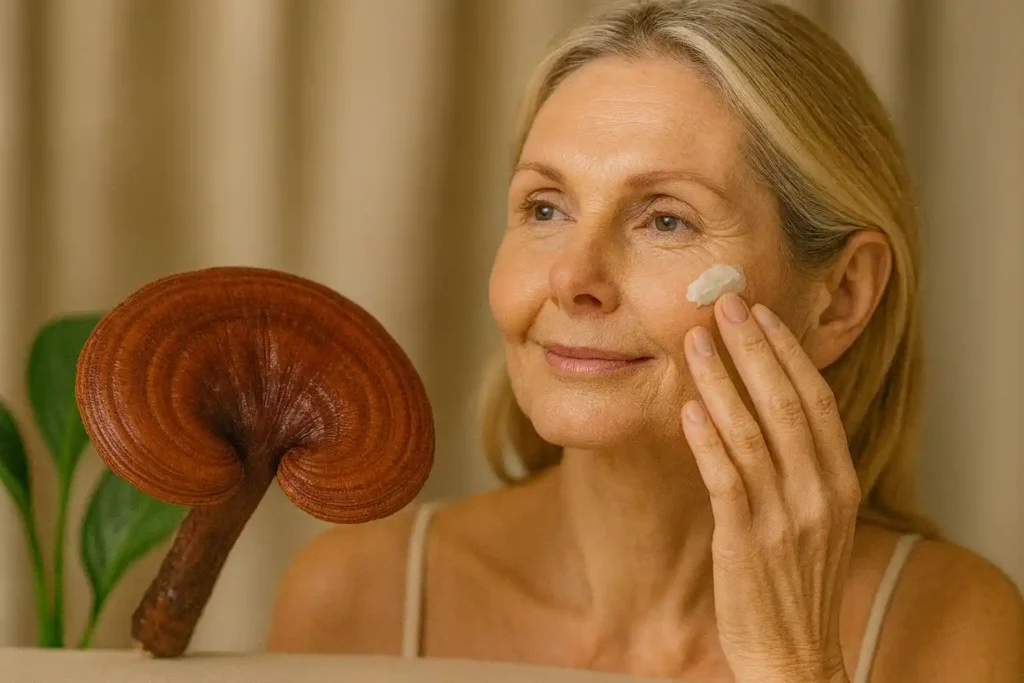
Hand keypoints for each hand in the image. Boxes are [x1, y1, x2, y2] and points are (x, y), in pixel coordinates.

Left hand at [681, 293, 858, 682]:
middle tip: (725, 303)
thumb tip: (764, 407)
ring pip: (751, 432)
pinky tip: (688, 407)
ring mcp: (785, 517)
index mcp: (840, 482)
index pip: (814, 401)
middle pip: (785, 403)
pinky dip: (707, 440)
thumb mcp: (815, 519)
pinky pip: (725, 479)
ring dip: (721, 380)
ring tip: (696, 341)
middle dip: (754, 348)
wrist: (795, 655)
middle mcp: (819, 493)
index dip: (787, 352)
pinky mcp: (747, 541)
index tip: (760, 313)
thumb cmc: (797, 583)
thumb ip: (800, 466)